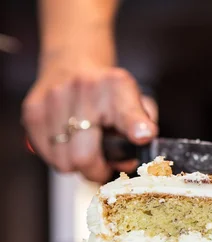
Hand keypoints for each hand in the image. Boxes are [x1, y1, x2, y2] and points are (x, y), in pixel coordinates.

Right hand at [22, 63, 157, 181]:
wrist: (74, 64)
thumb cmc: (110, 95)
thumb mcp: (136, 106)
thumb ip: (141, 134)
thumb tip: (127, 162)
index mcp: (117, 86)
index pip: (127, 111)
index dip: (136, 126)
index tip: (143, 135)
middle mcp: (84, 88)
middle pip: (84, 156)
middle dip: (97, 171)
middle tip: (103, 166)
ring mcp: (54, 98)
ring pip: (63, 162)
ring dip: (77, 164)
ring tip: (86, 148)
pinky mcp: (32, 110)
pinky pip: (47, 155)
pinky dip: (60, 157)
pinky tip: (69, 141)